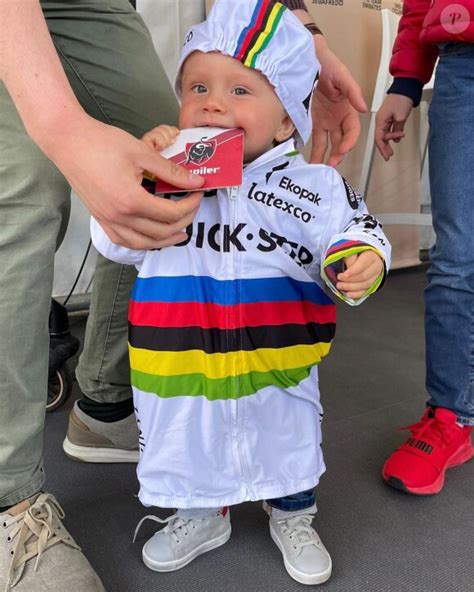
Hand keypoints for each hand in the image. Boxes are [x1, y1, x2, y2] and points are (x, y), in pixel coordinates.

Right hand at [48, 116, 203, 249]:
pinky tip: (151, 237)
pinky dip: (141, 243)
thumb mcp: (142, 153)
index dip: (190, 205)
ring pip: (142, 244)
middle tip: (192, 209)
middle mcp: (119, 217)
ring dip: (164, 241)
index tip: (198, 193)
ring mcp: (107, 220)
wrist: (68, 140)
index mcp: (131, 200)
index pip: (171, 214)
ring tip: (179, 234)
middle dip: (183, 222)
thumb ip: (171, 171)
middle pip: (160, 232)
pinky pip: (123, 241)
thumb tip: (197, 181)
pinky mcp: (100, 218)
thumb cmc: (103, 143)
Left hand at [310, 38, 367, 165]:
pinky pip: (315, 139)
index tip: (342, 150)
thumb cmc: (328, 65)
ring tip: (319, 168)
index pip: (352, 131)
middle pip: (341, 141)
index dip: (350, 142)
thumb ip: (354, 92)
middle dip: (337, 154)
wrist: (308, 60)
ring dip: (325, 156)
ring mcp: (325, 121)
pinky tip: (311, 160)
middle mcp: (338, 118)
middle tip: (330, 165)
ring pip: (328, 143)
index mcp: (348, 109)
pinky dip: (314, 150)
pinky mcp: (313, 121)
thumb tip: (364, 109)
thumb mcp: (343, 76)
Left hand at [336, 251, 382, 298]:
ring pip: (365, 285)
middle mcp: (376, 266)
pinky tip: (348, 294)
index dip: (352, 271)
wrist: (365, 255)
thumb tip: (348, 267)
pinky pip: (365, 291)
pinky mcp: (372, 284)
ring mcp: (375, 276)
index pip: (363, 264)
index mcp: (371, 256)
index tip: (343, 275)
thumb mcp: (352, 249)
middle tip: (339, 282)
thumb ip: (350, 257)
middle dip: (350, 281)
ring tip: (340, 286)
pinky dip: (356, 294)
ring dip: (351, 288)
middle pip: (364, 276)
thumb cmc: (356, 252)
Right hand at [375, 94, 413, 160]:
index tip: (387, 156)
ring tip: (393, 148)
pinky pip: (389, 128)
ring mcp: (385, 118)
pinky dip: (393, 134)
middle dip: (385, 147)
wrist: (406, 87)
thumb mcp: (401, 117)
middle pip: (380, 137)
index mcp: (380, 120)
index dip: (382, 149)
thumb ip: (397, 130)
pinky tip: (397, 137)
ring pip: (385, 134)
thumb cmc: (401, 98)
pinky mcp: (390, 116)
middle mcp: (380, 120)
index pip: (378, 138)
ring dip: (390, 141)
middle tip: (390, 155)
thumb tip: (396, 138)